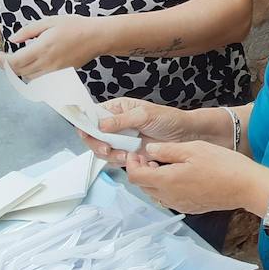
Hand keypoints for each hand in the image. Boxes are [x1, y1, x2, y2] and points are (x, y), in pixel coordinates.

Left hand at [3, 15, 105, 78]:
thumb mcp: (51, 21)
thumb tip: (13, 39)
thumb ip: (29, 30)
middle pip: (18, 72)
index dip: (2, 61)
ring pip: (28, 77)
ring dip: (19, 71)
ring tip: (17, 61)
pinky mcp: (60, 75)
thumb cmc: (76, 26)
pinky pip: (40, 79)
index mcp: (42, 48)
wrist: (98, 37)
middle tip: (2, 58)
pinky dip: (31, 74)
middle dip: (7, 67)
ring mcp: (54, 71)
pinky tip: (32, 65)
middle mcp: (46, 63)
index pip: (14, 62)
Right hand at [77, 96, 194, 166]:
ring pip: (100, 149)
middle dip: (96, 143)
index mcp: (117, 108)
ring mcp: (119, 139)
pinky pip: (112, 159)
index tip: (85, 132)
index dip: (85, 123)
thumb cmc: (167, 118)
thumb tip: (100, 125)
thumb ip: (122, 120)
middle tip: (106, 148)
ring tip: (124, 154)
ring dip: (109, 154)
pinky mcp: (125, 152)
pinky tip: (129, 158)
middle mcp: (115, 123)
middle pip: (92, 135)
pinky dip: (117, 160)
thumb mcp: (144, 115)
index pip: (92, 114)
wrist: (183, 135)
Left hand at [126, 140, 268, 215]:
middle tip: (154, 155)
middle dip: (143, 170)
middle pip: (143, 186)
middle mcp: (168, 197)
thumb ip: (168, 150)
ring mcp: (179, 204)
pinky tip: (183, 175)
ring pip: (156, 193)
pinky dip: (168, 187)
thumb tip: (149, 149)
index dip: (132, 163)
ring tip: (169, 163)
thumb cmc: (223, 164)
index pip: (135, 176)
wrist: (246, 186)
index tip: (137, 152)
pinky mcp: (190, 207)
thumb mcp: (194, 149)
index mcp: (167, 181)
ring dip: (155, 179)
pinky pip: (170, 198)